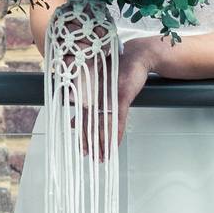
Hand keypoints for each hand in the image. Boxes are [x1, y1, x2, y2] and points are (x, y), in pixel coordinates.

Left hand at [75, 37, 155, 162]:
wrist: (135, 56)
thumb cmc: (120, 69)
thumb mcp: (104, 85)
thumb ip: (93, 99)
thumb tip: (78, 115)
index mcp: (90, 93)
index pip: (82, 116)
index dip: (81, 132)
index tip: (80, 145)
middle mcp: (96, 96)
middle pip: (90, 123)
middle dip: (89, 142)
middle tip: (87, 155)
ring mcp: (108, 97)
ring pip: (102, 125)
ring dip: (102, 143)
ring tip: (101, 156)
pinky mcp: (121, 97)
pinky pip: (117, 119)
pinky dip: (116, 134)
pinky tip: (114, 146)